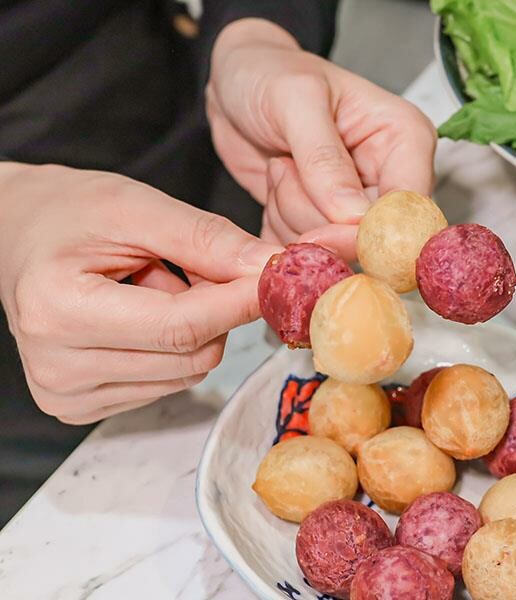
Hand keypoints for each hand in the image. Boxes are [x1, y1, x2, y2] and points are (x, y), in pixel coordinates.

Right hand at [0, 163, 278, 423]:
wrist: (17, 233)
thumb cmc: (69, 212)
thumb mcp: (137, 207)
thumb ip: (206, 239)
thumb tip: (268, 269)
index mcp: (58, 310)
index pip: (181, 326)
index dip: (239, 303)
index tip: (276, 278)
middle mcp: (57, 367)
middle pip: (192, 357)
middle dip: (216, 311)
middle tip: (195, 268)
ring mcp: (67, 394)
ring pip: (188, 373)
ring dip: (194, 328)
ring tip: (154, 285)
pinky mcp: (81, 406)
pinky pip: (170, 383)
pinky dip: (175, 346)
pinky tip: (144, 313)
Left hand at [206, 19, 436, 260]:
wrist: (238, 84)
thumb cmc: (271, 74)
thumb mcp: (295, 100)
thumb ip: (324, 158)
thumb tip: (352, 216)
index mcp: (406, 141)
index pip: (409, 208)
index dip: (366, 231)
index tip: (319, 231)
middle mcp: (390, 178)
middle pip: (368, 237)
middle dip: (315, 216)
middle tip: (283, 167)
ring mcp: (359, 207)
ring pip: (333, 248)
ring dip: (291, 215)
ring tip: (280, 165)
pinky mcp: (328, 225)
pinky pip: (310, 254)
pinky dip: (280, 227)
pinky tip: (277, 185)